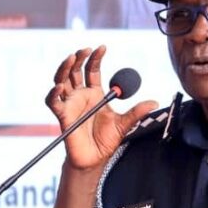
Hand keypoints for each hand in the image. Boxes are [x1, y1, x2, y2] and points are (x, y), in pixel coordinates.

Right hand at [45, 46, 157, 169]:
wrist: (95, 159)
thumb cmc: (106, 140)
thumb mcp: (124, 124)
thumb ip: (136, 112)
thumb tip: (153, 103)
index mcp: (95, 93)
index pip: (93, 70)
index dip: (96, 58)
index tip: (102, 47)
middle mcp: (80, 95)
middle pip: (75, 71)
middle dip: (79, 58)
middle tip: (85, 49)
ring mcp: (70, 104)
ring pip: (62, 80)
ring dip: (65, 68)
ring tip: (71, 58)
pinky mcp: (63, 116)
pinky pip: (54, 102)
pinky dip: (53, 94)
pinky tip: (58, 86)